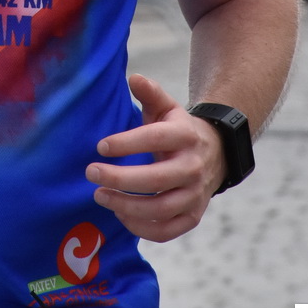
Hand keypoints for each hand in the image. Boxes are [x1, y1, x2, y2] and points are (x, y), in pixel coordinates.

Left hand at [86, 74, 225, 242]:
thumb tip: (133, 77)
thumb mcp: (167, 108)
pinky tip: (120, 214)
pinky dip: (142, 228)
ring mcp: (195, 195)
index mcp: (185, 136)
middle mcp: (193, 167)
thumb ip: (150, 93)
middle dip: (119, 178)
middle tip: (90, 172)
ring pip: (160, 208)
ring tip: (99, 195)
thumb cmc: (178, 130)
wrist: (216, 154)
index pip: (155, 139)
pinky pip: (167, 231)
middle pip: (155, 179)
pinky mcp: (193, 216)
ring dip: (126, 206)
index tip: (100, 146)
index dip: (127, 143)